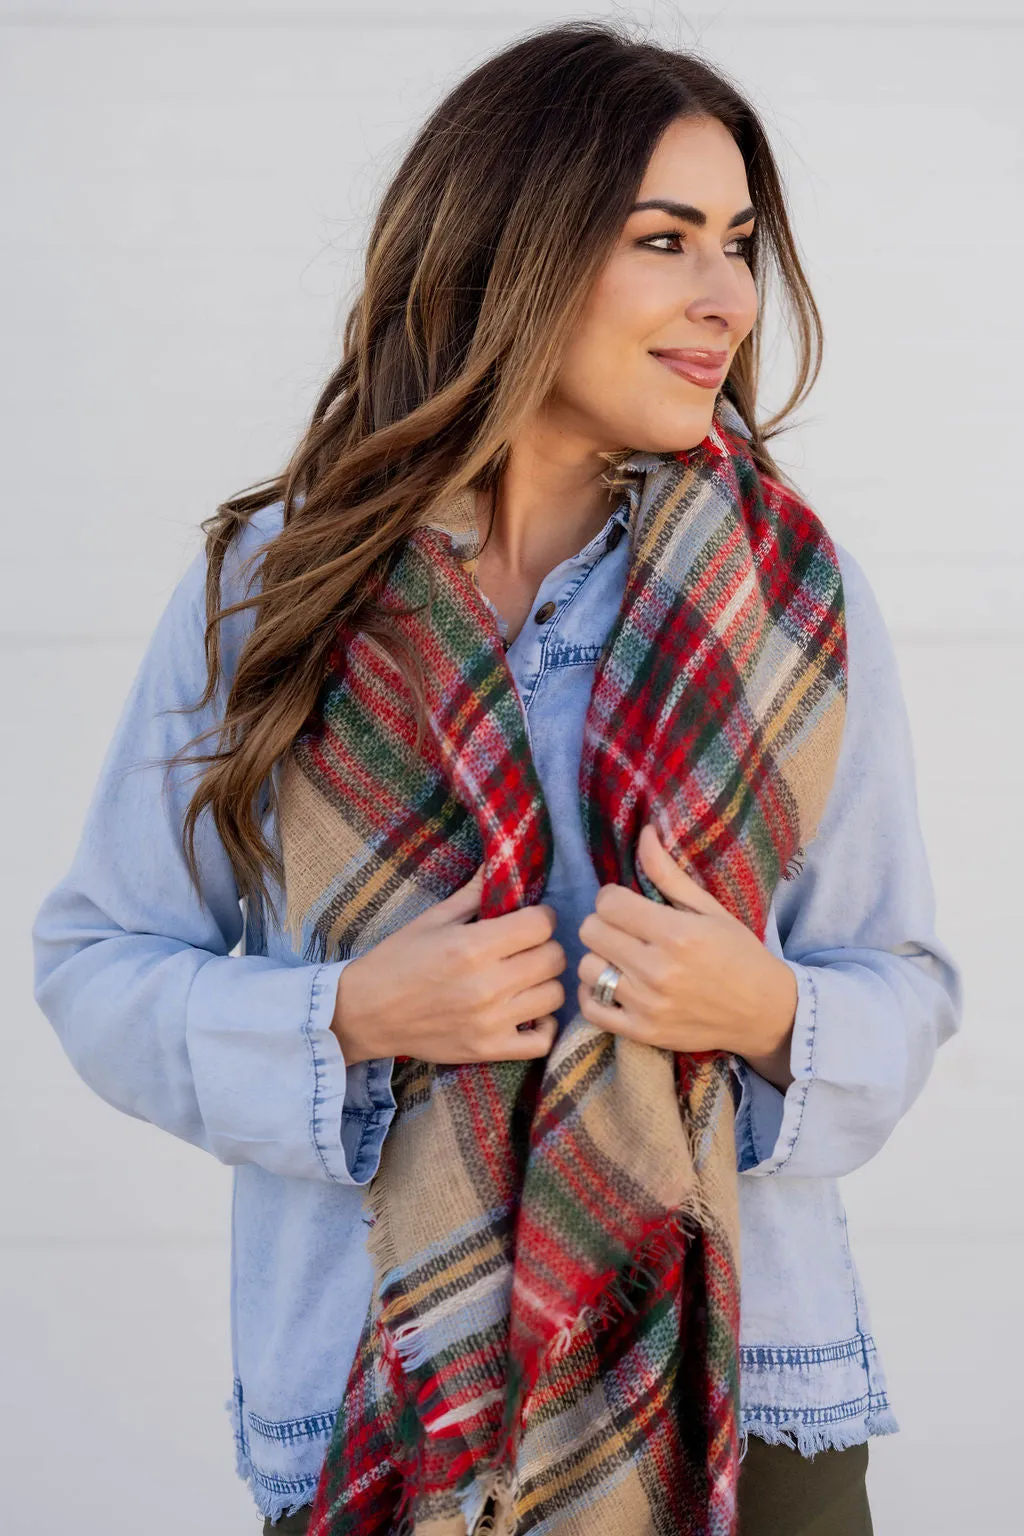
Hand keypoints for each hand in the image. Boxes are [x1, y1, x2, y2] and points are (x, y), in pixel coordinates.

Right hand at [332, 865, 564, 1065]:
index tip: (530, 919)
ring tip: (527, 978)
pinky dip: (544, 1026)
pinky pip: (542, 1041)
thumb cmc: (396, 960)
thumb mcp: (432, 919)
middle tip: (527, 947)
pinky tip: (528, 1011)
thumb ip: (473, 893)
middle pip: (554, 958)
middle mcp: (487, 985)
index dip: (541, 916)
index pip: (541, 924)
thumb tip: (501, 861)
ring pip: (555, 996)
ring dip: (545, 982)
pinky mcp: (489, 1050)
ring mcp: (490, 1022)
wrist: (366, 1013)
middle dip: (545, 946)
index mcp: (472, 946)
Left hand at [576, 823, 796, 1089]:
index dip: (613, 898)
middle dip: (604, 924)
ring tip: (620, 957)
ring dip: (599, 959)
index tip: (627, 904)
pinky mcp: (641, 1032)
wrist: (764, 1013)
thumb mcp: (710, 909)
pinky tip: (612, 984)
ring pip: (586, 968)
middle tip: (624, 929)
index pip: (608, 902)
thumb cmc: (739, 954)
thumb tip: (644, 833)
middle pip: (590, 931)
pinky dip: (593, 995)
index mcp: (677, 934)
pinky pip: (591, 1009)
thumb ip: (669, 874)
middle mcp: (658, 970)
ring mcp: (647, 1005)